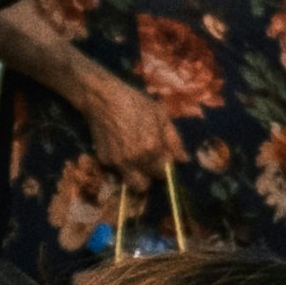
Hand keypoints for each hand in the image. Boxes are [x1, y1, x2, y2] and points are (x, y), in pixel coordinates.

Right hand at [62, 56, 180, 181]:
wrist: (102, 97)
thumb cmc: (135, 103)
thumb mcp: (161, 116)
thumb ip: (174, 140)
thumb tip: (183, 160)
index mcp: (152, 148)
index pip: (164, 173)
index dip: (165, 167)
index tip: (163, 158)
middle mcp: (134, 159)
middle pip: (144, 187)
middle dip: (149, 178)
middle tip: (149, 163)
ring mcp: (117, 161)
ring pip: (129, 183)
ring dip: (135, 176)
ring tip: (136, 158)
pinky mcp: (104, 160)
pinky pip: (117, 171)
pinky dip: (123, 165)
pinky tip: (122, 147)